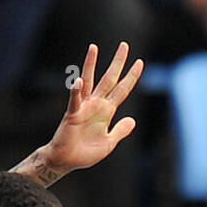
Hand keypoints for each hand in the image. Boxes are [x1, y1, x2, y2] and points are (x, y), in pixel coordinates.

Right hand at [39, 42, 143, 176]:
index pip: (122, 90)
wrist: (66, 161)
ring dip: (90, 65)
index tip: (140, 62)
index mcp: (106, 111)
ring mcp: (84, 108)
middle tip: (124, 45)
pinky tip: (78, 82)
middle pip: (109, 79)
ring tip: (93, 48)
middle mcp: (96, 105)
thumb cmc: (85, 153)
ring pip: (89, 81)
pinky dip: (76, 91)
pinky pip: (75, 101)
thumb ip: (120, 131)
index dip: (131, 77)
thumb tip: (132, 120)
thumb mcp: (108, 143)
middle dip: (117, 63)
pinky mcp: (72, 114)